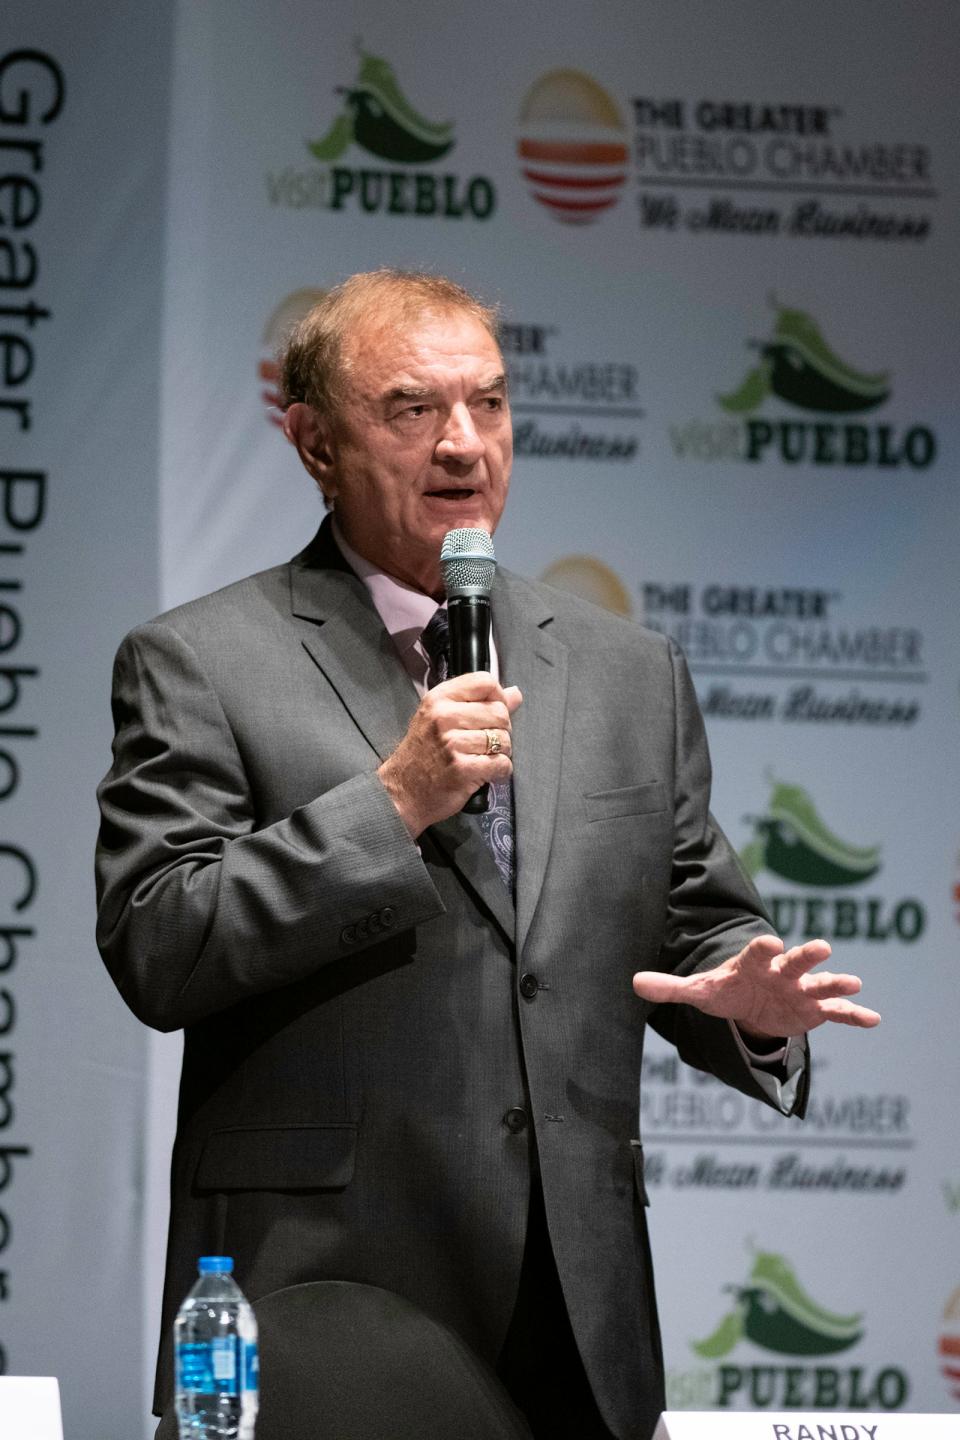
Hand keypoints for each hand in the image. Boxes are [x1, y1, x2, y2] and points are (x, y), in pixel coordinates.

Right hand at [378, 672, 522, 837]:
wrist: (402, 791)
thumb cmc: (423, 753)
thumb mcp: (441, 718)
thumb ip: (479, 703)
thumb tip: (515, 693)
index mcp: (439, 698)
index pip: (485, 682)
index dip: (497, 698)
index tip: (490, 714)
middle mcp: (444, 717)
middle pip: (500, 712)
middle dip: (501, 730)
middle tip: (485, 743)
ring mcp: (452, 743)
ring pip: (504, 739)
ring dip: (501, 753)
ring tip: (483, 759)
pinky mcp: (461, 769)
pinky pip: (501, 764)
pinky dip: (500, 771)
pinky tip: (486, 773)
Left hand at [632, 935, 880, 1040]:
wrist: (751, 1003)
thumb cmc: (727, 991)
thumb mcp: (699, 991)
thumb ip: (671, 986)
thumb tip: (633, 983)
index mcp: (753, 964)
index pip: (756, 952)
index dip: (761, 947)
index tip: (768, 941)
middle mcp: (781, 973)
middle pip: (795, 961)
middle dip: (807, 955)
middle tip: (822, 947)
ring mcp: (801, 990)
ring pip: (820, 983)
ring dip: (836, 983)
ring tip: (854, 982)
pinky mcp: (814, 1010)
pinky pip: (838, 1013)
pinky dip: (855, 1015)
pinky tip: (874, 1019)